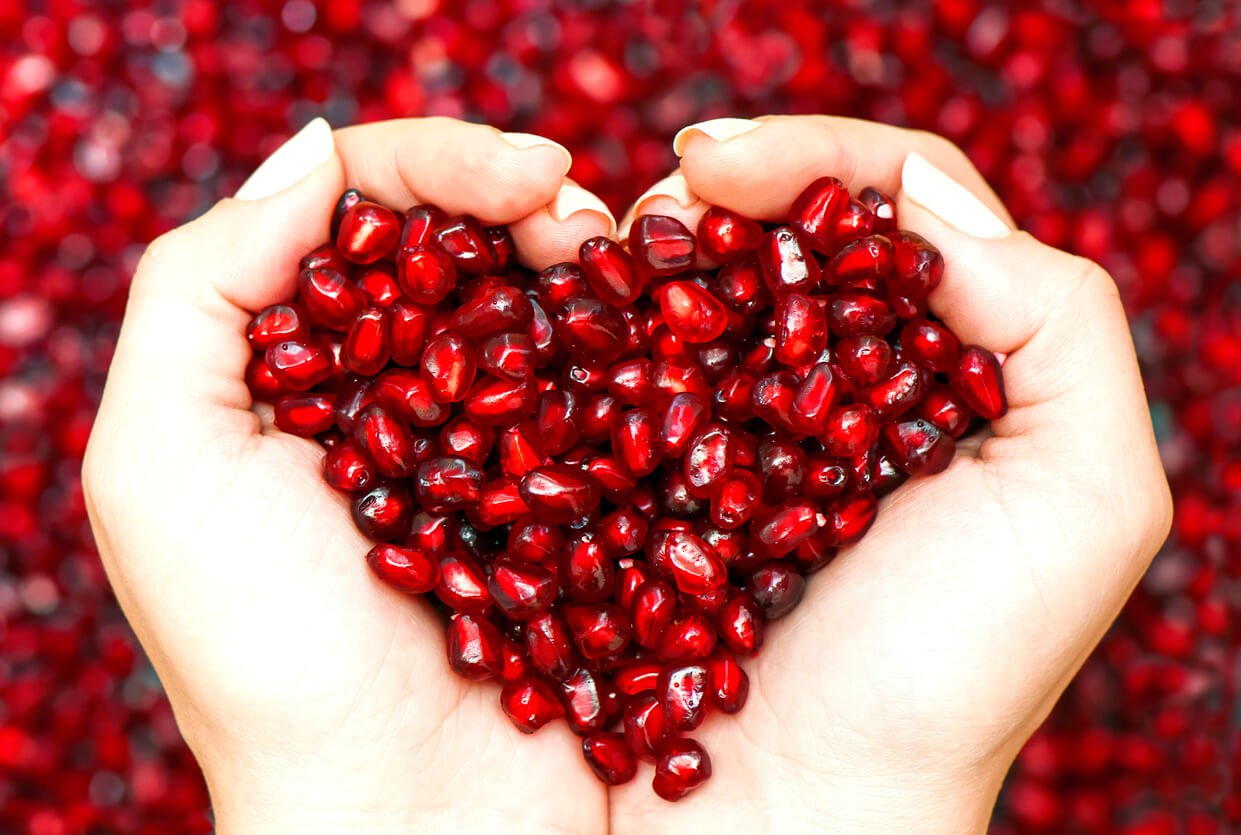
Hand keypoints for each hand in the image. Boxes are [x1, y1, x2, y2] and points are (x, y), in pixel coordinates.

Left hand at [83, 117, 619, 833]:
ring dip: (592, 266)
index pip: (364, 214)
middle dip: (524, 203)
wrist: (404, 820)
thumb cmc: (267, 657)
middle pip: (466, 246)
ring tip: (622, 263)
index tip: (531, 173)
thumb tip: (313, 148)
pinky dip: (644, 352)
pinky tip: (669, 339)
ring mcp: (495, 445)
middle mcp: (395, 394)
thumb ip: (201, 290)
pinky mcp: (574, 499)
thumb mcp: (161, 466)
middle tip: (577, 216)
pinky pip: (615, 399)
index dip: (442, 165)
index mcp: (295, 369)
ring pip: (547, 309)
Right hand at [609, 116, 1171, 831]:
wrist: (802, 812)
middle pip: (779, 234)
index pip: (889, 212)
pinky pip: (608, 374)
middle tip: (674, 189)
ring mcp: (725, 427)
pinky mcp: (638, 476)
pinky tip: (564, 306)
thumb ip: (1056, 319)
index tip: (724, 163)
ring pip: (689, 291)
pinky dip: (585, 325)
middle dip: (723, 189)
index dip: (814, 160)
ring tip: (613, 242)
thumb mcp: (1082, 498)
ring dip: (649, 246)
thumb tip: (921, 208)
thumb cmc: (948, 674)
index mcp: (934, 371)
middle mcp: (828, 386)